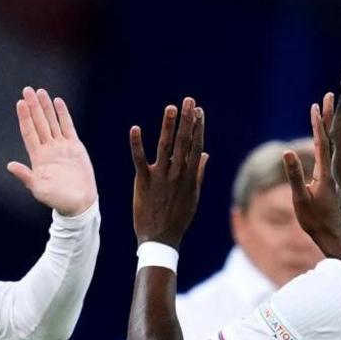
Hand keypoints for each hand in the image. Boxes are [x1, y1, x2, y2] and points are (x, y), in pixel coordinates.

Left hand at [6, 87, 96, 216]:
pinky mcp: (74, 146)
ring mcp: (61, 146)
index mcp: (38, 157)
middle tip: (27, 90)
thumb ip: (25, 176)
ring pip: (52, 122)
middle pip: (39, 123)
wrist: (79, 202)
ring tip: (41, 91)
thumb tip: (10, 166)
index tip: (21, 103)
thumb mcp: (39, 189)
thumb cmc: (58, 199)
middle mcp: (48, 148)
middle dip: (33, 106)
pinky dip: (63, 114)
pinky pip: (67, 126)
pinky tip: (58, 102)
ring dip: (46, 107)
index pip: (29, 132)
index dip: (25, 118)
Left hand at [129, 98, 206, 246]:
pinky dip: (137, 144)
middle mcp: (177, 174)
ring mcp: (161, 177)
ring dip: (168, 126)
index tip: (199, 110)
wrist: (161, 239)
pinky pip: (139, 160)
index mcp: (189, 176)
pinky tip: (135, 128)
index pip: (195, 146)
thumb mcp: (193, 196)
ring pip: (165, 147)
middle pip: (183, 142)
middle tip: (189, 100)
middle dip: (187, 120)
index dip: (198, 127)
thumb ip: (198, 173)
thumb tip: (204, 153)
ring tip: (171, 108)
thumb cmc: (178, 218)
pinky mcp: (144, 182)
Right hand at [282, 93, 340, 259]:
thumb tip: (288, 153)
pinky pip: (330, 154)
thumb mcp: (300, 198)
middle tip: (329, 95)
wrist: (332, 236)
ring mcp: (331, 174)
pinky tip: (328, 139)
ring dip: (329, 125)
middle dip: (328, 115)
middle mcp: (331, 169)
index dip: (318, 123)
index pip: (322, 141)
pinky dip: (329, 140)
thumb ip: (294, 175)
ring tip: (329, 110)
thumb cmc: (315, 220)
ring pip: (331, 144)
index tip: (316, 105)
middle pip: (330, 136)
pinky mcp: (330, 181)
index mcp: (325, 171)